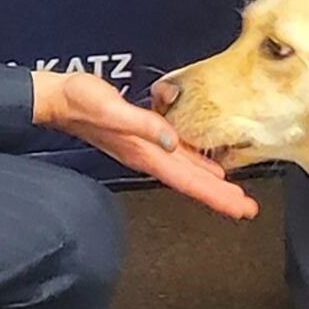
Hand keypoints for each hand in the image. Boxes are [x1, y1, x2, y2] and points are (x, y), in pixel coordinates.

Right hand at [32, 72, 258, 220]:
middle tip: (248, 209)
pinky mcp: (145, 137)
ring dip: (212, 185)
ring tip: (235, 195)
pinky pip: (178, 158)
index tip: (239, 209)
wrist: (59, 98)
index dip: (216, 196)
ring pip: (188, 173)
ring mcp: (147, 149)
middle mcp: (149, 155)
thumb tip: (170, 140)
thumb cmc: (81, 101)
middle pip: (192, 183)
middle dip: (221, 197)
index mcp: (145, 152)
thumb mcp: (111, 108)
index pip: (188, 181)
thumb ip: (141, 124)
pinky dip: (197, 165)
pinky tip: (208, 166)